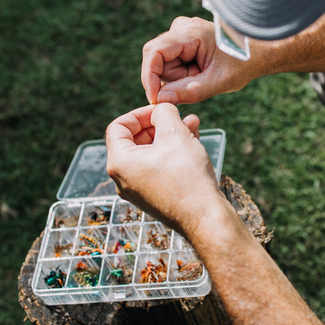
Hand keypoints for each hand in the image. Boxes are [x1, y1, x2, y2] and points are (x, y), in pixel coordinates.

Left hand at [105, 103, 223, 234]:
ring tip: (192, 124)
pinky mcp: (155, 197)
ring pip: (151, 153)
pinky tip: (193, 142)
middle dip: (159, 124)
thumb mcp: (175, 134)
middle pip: (135, 140)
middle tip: (179, 115)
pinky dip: (172, 153)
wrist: (205, 218)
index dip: (140, 112)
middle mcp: (123, 179)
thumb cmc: (187, 177)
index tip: (161, 109)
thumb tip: (162, 107)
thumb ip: (164, 113)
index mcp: (119, 163)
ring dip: (169, 136)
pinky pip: (159, 168)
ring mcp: (139, 190)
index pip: (118, 126)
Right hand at [141, 16, 251, 103]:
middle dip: (174, 78)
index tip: (155, 98)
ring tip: (203, 74)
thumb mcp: (218, 83)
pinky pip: (170, 62)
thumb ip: (189, 92)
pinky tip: (200, 70)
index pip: (154, 52)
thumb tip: (160, 99)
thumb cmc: (242, 64)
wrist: (257, 54)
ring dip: (180, 76)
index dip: (149, 76)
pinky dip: (183, 72)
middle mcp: (182, 27)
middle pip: (157, 61)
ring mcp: (181, 32)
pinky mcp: (181, 40)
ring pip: (164, 64)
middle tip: (200, 81)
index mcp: (191, 32)